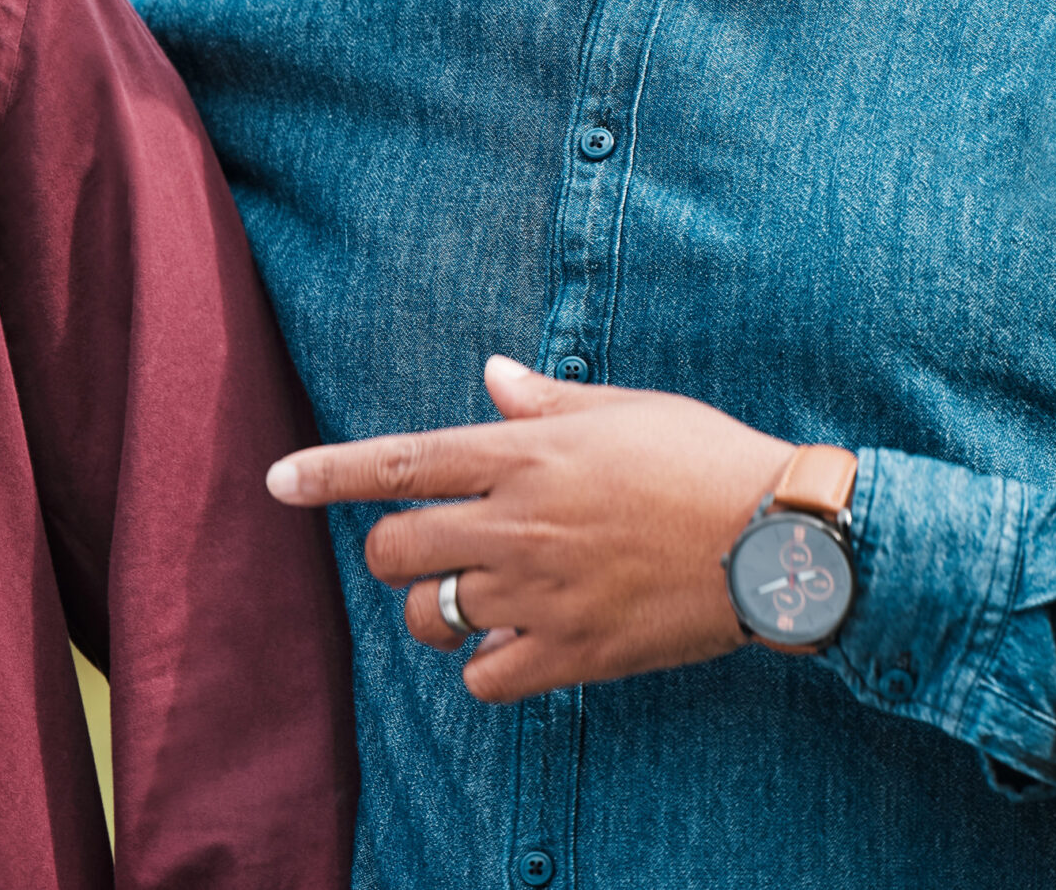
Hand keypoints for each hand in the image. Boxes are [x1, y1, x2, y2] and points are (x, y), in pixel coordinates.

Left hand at [265, 356, 791, 702]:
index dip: (327, 474)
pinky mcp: (574, 653)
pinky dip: (486, 668)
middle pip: (394, 550)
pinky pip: (485, 678)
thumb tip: (491, 378)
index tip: (277, 482)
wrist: (778, 540)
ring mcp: (541, 593)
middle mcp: (517, 523)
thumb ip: (543, 402)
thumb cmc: (704, 458)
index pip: (398, 462)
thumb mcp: (623, 409)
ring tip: (471, 602)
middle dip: (392, 552)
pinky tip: (515, 647)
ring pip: (431, 616)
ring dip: (435, 612)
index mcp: (523, 455)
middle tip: (428, 550)